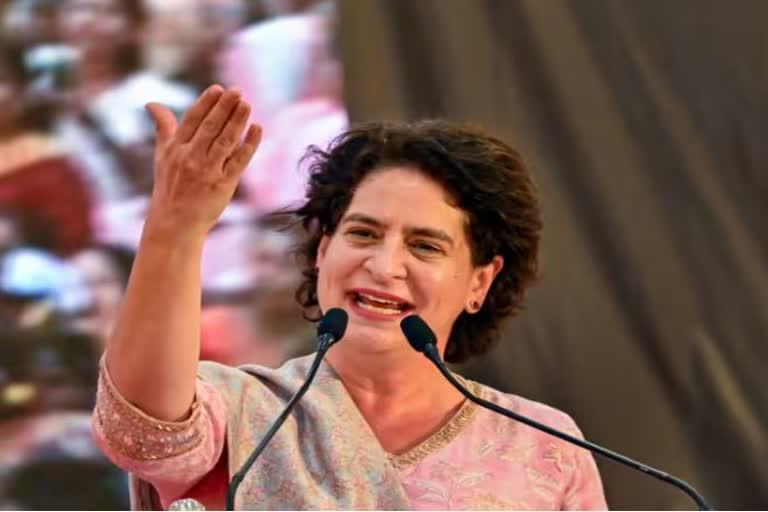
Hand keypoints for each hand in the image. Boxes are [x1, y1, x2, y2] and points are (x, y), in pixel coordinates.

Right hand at [143, 85, 261, 240]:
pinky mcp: (223, 184)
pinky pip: (238, 161)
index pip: (192, 120)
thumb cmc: (169, 187)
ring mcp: (207, 171)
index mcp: (175, 149)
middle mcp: (190, 158)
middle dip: (224, 107)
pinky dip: (249, 144)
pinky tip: (257, 129)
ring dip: (237, 121)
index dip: (206, 103)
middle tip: (238, 91)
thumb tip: (151, 103)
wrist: (174, 223)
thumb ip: (163, 128)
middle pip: (210, 127)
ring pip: (225, 141)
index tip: (219, 89)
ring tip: (247, 104)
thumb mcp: (162, 156)